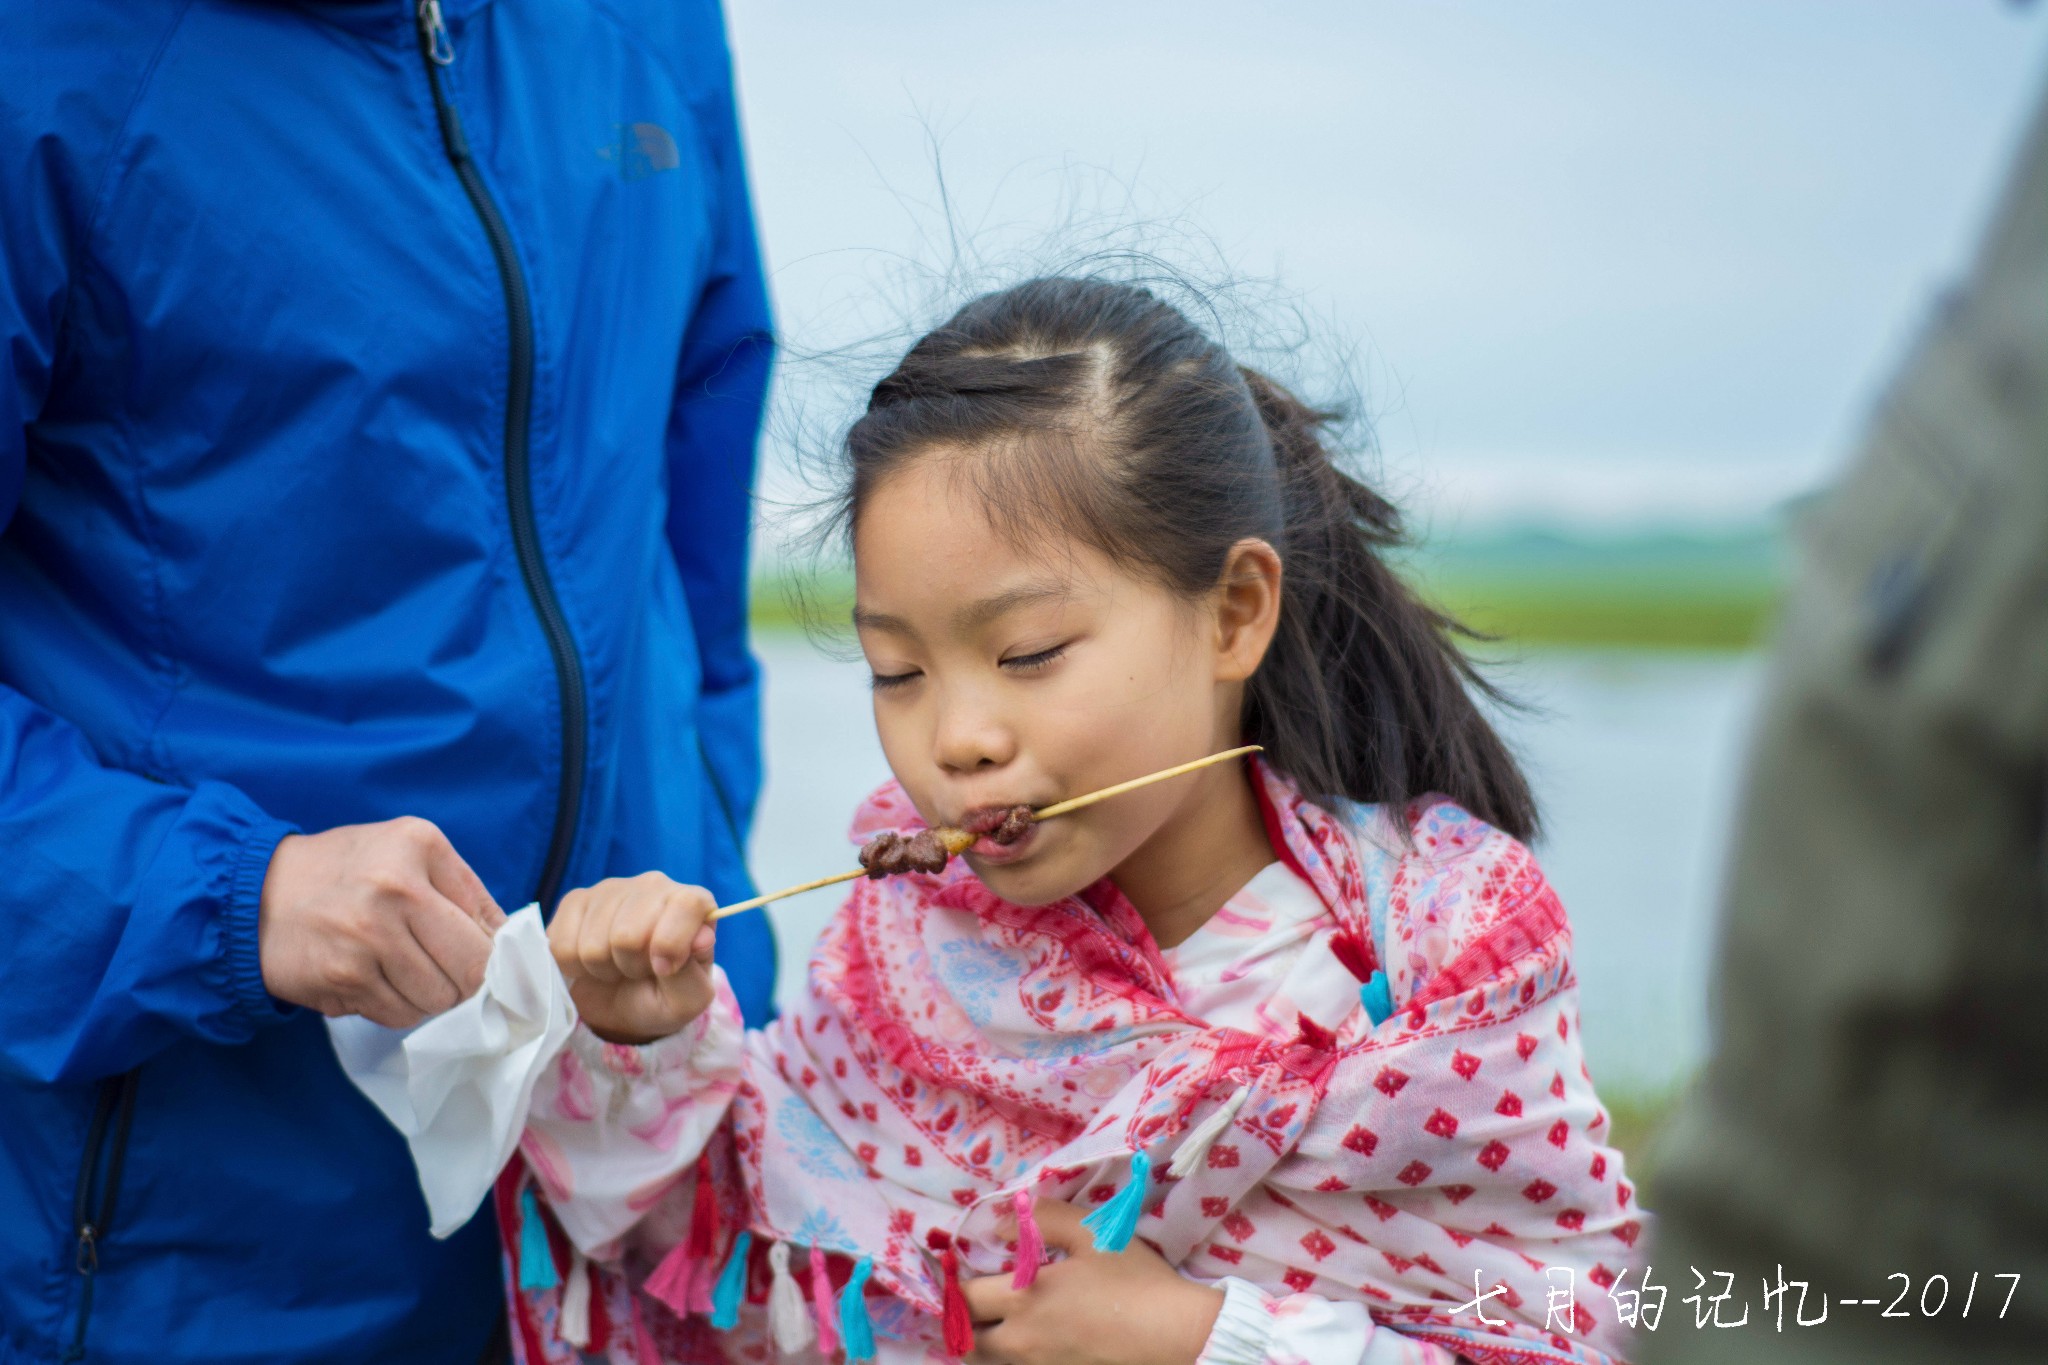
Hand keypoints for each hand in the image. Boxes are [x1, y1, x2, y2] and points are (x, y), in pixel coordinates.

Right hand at [259, 817, 504, 1027]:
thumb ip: (466, 894)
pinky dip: (395, 1007)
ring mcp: (366, 937)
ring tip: (401, 971)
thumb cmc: (347, 873)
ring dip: (428, 999)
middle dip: (466, 984)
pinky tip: (373, 980)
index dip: (495, 958)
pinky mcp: (341, 977)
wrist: (255, 894)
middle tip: (448, 976)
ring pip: (436, 1000)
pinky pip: (398, 1015)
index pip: (489, 926)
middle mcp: (394, 889)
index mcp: (420, 847)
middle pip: (470, 970)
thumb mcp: (410, 853)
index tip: (492, 970)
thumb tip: (514, 947)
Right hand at [547, 872, 717, 1044]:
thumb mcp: (689, 1000)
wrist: (622, 1004)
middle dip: (631, 967)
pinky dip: (573, 966)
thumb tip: (700, 939)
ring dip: (602, 968)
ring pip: (593, 943)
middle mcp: (654, 885)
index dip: (670, 945)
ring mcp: (611, 888)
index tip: (663, 970)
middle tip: (639, 971)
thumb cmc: (663, 996)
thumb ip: (694, 976)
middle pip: (629, 934)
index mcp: (693, 902)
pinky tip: (591, 960)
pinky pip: (561, 942)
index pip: (685, 905)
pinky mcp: (575, 900)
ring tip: (617, 966)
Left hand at [962, 1198, 1223, 1364]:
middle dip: (964, 1322)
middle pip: (967, 1342)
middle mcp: (1022, 1341)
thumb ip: (1043, 1219)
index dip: (954, 1285)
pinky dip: (1014, 1358)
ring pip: (990, 1362)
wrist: (1178, 1336)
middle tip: (974, 1303)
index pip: (965, 1298)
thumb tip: (997, 1223)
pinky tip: (1033, 1340)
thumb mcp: (1093, 1233)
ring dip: (985, 1344)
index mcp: (1025, 1299)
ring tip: (997, 1324)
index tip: (957, 1273)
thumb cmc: (1136, 1281)